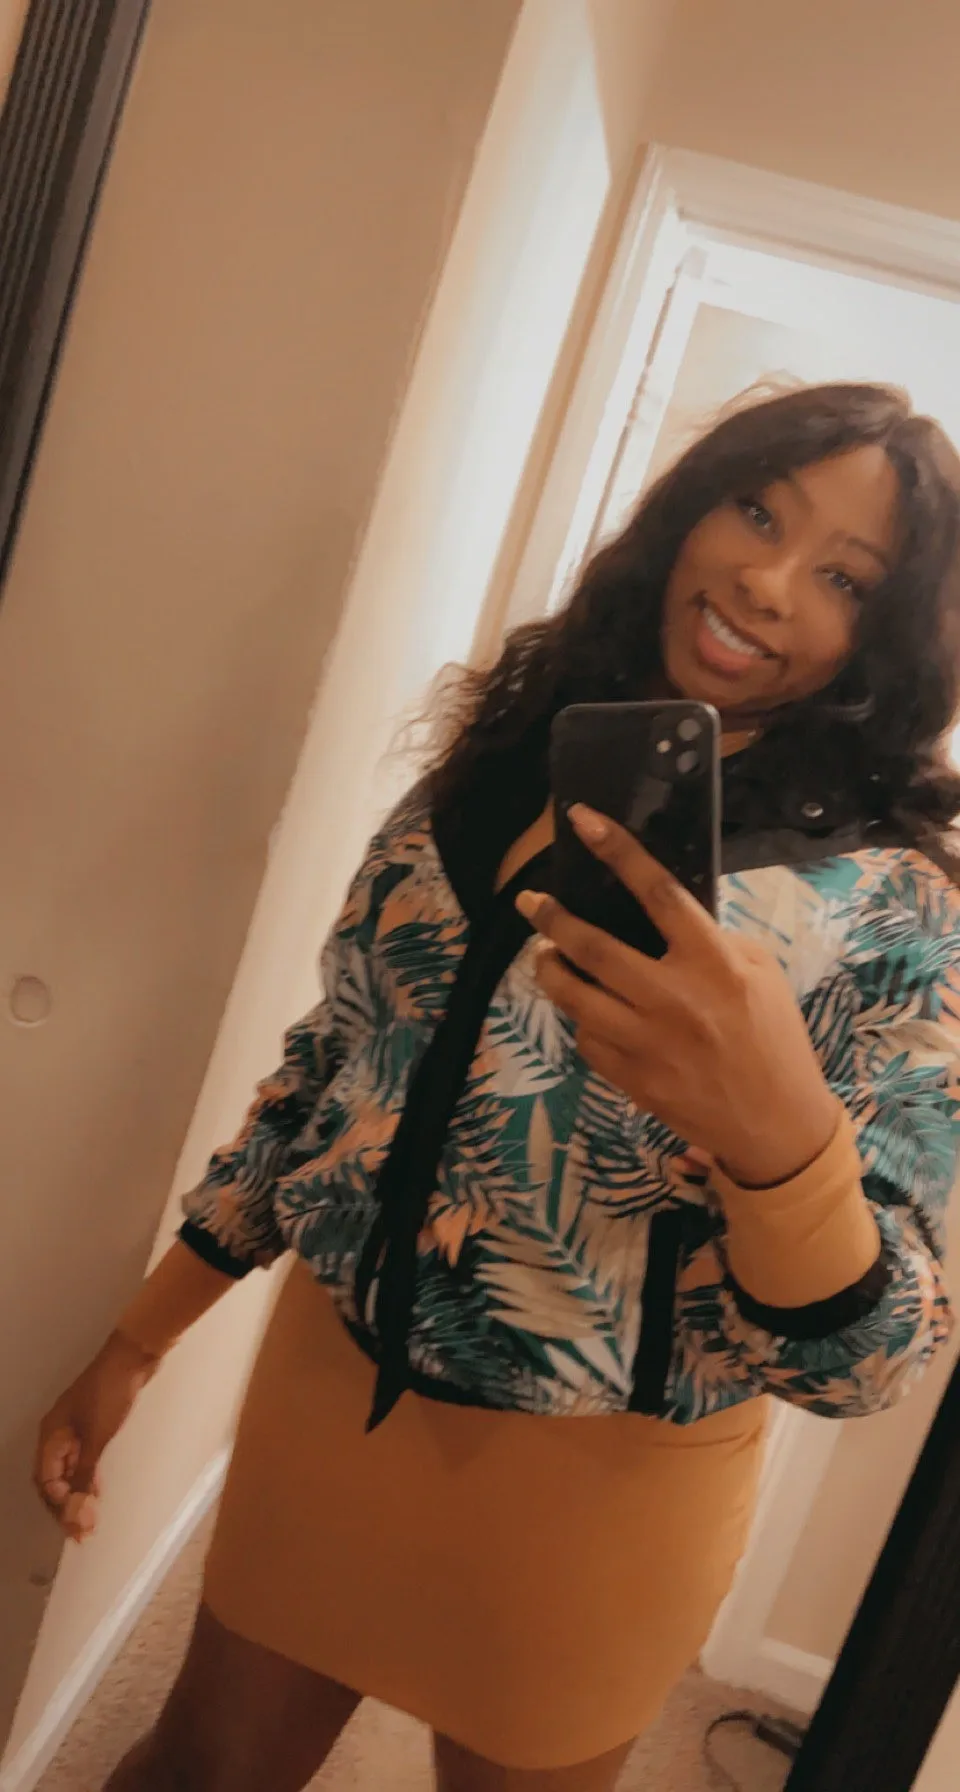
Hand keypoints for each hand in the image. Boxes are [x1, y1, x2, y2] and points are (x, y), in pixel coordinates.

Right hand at [34, 1332, 158, 1542]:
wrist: (134, 1357)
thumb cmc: (111, 1392)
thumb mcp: (97, 1437)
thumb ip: (84, 1473)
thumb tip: (76, 1508)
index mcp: (50, 1435)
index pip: (45, 1482)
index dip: (59, 1506)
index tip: (77, 1524)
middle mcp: (57, 1434)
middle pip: (53, 1480)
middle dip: (65, 1506)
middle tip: (82, 1531)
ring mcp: (74, 1430)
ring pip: (68, 1471)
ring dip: (77, 1495)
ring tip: (90, 1519)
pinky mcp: (91, 1426)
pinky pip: (82, 1460)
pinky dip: (87, 1478)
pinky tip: (96, 1491)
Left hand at [517, 805, 838, 1186]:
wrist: (776, 1125)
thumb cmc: (774, 1040)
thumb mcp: (762, 975)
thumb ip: (713, 944)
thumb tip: (662, 922)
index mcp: (714, 963)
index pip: (658, 893)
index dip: (618, 851)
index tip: (582, 820)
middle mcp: (674, 998)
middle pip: (593, 947)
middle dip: (551, 919)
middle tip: (530, 903)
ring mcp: (647, 1043)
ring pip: (572, 997)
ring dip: (549, 968)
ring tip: (546, 954)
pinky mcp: (630, 1079)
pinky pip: (585, 1039)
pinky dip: (581, 1019)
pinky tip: (588, 1010)